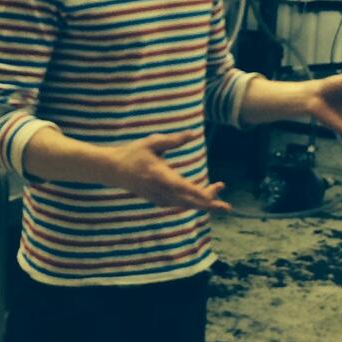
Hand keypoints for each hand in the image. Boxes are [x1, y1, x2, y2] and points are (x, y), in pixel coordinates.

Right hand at [108, 131, 230, 212]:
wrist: (113, 169)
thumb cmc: (133, 153)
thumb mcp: (153, 143)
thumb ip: (174, 140)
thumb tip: (193, 134)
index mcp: (163, 178)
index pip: (189, 190)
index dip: (206, 194)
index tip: (220, 188)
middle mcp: (162, 192)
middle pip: (191, 203)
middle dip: (210, 204)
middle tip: (227, 207)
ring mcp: (159, 198)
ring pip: (185, 205)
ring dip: (202, 203)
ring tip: (218, 195)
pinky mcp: (157, 200)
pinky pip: (178, 205)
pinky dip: (191, 204)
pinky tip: (201, 200)